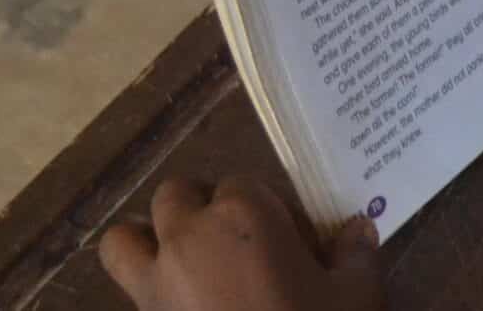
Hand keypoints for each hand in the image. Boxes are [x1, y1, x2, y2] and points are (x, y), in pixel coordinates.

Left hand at [99, 179, 381, 310]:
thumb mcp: (356, 293)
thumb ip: (356, 254)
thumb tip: (358, 229)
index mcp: (244, 214)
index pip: (245, 183)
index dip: (268, 206)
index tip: (291, 237)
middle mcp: (190, 236)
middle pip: (176, 195)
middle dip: (199, 206)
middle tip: (234, 239)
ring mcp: (156, 281)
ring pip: (124, 239)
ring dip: (146, 238)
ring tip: (178, 257)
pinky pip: (128, 289)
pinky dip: (144, 286)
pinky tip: (185, 303)